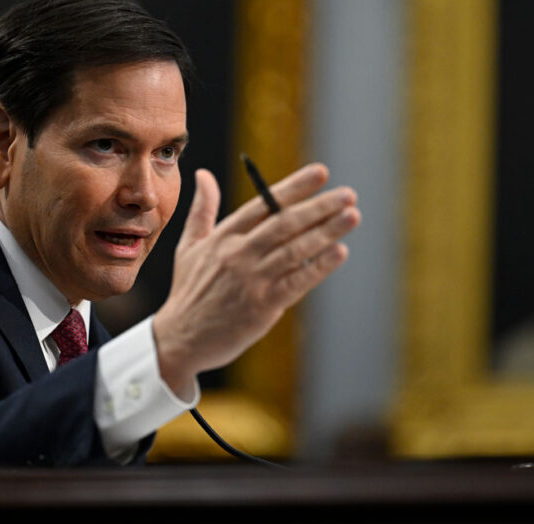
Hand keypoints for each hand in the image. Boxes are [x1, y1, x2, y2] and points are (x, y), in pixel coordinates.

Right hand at [152, 163, 359, 394]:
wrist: (181, 340)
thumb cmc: (189, 291)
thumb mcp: (188, 247)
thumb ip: (202, 209)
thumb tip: (204, 173)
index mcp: (223, 237)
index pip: (263, 204)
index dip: (293, 187)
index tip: (320, 172)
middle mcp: (238, 254)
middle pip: (284, 223)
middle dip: (319, 206)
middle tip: (348, 194)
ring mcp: (251, 281)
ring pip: (295, 250)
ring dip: (327, 232)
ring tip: (352, 217)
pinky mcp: (262, 306)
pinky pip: (297, 282)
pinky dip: (319, 267)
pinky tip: (339, 252)